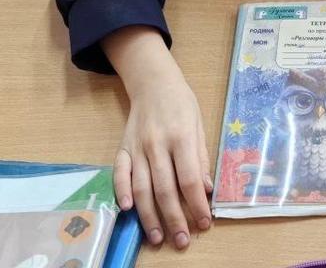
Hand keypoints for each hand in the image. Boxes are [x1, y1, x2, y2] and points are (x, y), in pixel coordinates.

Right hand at [104, 27, 212, 250]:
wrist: (153, 83)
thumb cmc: (182, 104)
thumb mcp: (200, 125)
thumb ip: (201, 158)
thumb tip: (206, 189)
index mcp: (182, 137)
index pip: (189, 178)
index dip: (197, 205)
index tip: (205, 224)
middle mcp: (157, 144)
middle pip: (165, 189)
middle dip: (174, 218)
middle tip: (182, 241)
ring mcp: (137, 147)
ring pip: (142, 187)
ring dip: (149, 216)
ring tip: (157, 237)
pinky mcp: (122, 148)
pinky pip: (119, 173)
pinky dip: (122, 191)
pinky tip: (127, 210)